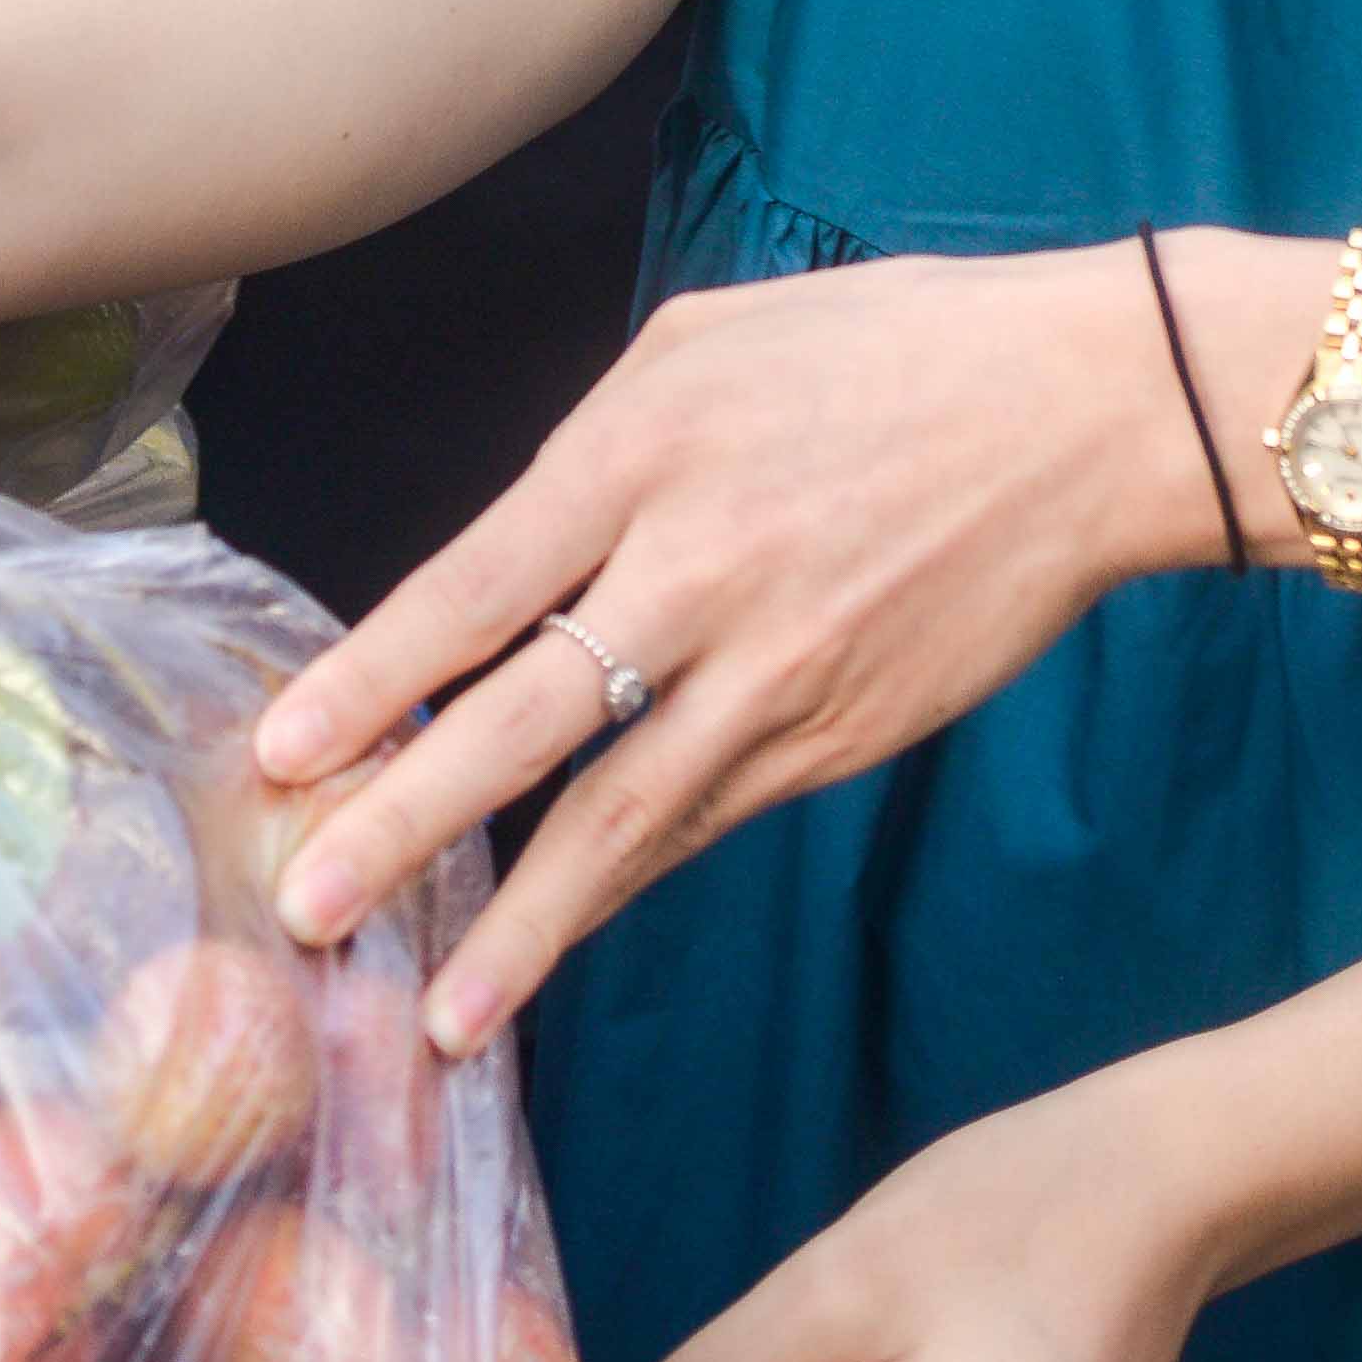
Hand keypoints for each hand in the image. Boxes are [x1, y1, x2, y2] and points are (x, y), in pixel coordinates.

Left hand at [246, 239, 1255, 1047]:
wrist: (1083, 414)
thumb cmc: (890, 350)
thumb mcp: (710, 344)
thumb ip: (595, 450)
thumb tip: (506, 554)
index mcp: (642, 452)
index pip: (473, 588)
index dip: (368, 681)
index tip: (278, 753)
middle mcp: (696, 571)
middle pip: (521, 723)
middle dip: (401, 825)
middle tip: (304, 910)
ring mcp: (775, 671)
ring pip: (620, 820)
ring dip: (520, 927)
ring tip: (435, 1017)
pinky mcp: (838, 736)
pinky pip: (703, 822)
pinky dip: (623, 887)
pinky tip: (555, 940)